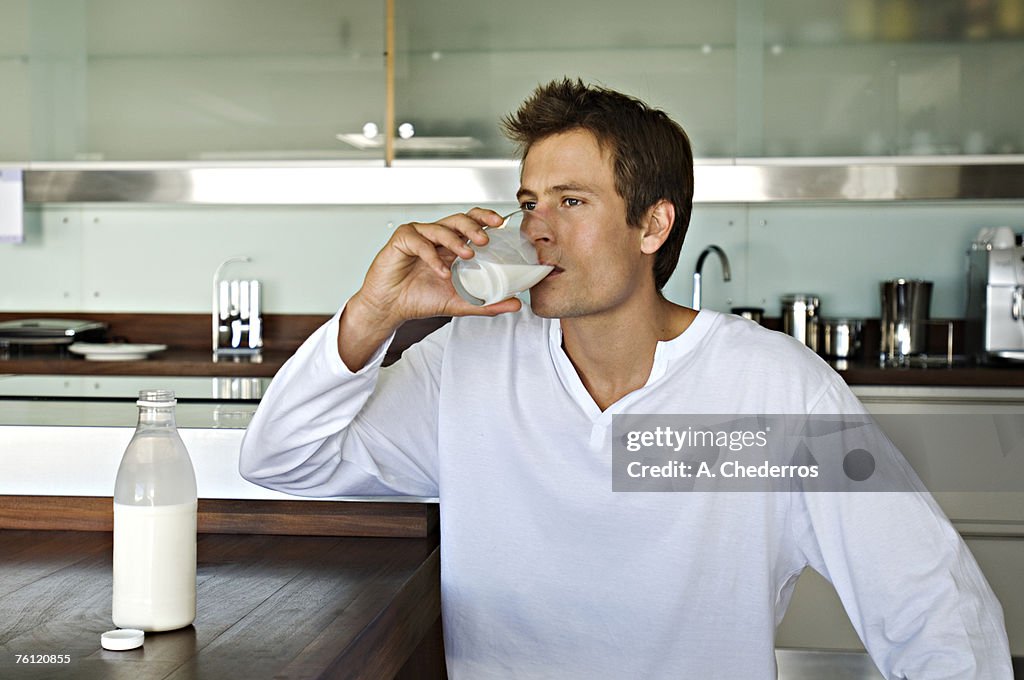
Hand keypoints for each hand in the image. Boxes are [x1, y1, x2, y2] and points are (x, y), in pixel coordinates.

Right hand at [338, 209, 522, 370]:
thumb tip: (516, 304)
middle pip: (458, 219)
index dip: (486, 218)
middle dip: (474, 226)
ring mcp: (418, 235)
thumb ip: (487, 303)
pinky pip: (419, 242)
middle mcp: (436, 236)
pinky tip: (442, 272)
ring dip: (456, 241)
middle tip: (485, 241)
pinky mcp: (401, 240)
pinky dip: (433, 257)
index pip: (472, 222)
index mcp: (451, 245)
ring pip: (441, 227)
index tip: (500, 223)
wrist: (390, 308)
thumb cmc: (419, 299)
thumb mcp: (459, 303)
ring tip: (468, 256)